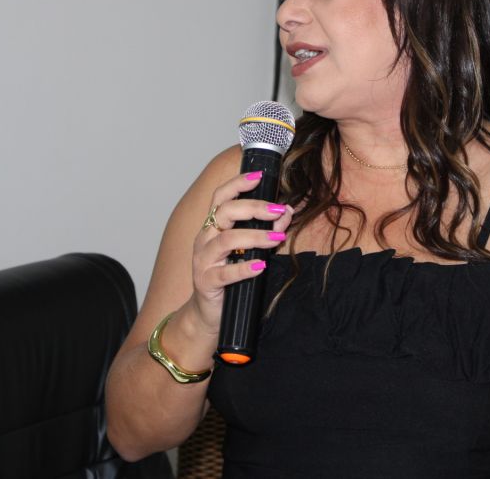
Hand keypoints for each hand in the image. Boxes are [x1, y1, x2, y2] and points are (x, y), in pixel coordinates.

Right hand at [186, 171, 292, 333]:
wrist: (209, 313)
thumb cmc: (229, 276)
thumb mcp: (249, 250)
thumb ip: (266, 230)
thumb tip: (286, 211)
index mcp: (213, 226)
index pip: (221, 197)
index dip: (238, 183)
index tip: (259, 176)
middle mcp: (205, 238)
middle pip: (225, 212)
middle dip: (254, 208)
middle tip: (277, 210)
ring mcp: (203, 260)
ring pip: (226, 240)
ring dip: (254, 236)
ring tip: (276, 238)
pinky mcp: (206, 282)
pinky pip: (224, 273)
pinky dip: (243, 268)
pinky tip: (260, 266)